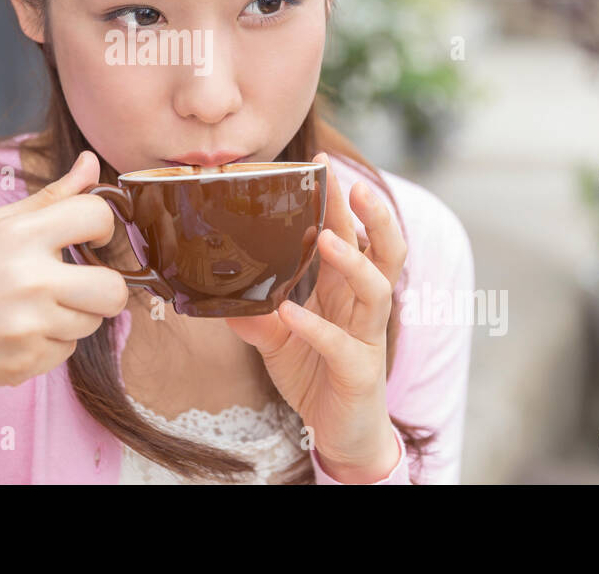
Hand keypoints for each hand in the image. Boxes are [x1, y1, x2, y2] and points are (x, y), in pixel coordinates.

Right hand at [0, 150, 129, 398]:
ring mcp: (28, 326)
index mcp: (20, 235)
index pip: (98, 216)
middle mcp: (29, 280)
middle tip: (79, 284)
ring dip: (72, 316)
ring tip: (32, 308)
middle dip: (105, 288)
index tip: (90, 238)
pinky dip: (49, 344)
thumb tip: (92, 163)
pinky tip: (16, 332)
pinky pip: (66, 351)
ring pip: (92, 323)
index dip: (102, 226)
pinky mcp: (25, 363)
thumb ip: (50, 197)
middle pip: (114, 289)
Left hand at [224, 152, 407, 482]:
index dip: (341, 202)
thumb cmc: (316, 375)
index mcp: (345, 291)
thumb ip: (254, 314)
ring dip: (352, 261)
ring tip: (327, 238)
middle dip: (372, 216)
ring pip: (376, 290)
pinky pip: (342, 344)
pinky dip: (316, 327)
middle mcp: (363, 307)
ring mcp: (367, 338)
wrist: (342, 434)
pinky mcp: (359, 372)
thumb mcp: (277, 340)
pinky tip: (290, 314)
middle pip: (382, 251)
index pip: (351, 236)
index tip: (323, 164)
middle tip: (351, 183)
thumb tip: (216, 291)